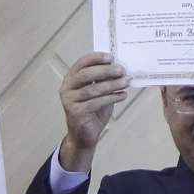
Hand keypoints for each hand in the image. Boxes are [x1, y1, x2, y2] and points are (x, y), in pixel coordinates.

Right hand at [58, 52, 129, 172]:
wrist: (84, 135)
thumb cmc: (92, 111)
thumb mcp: (99, 92)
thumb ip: (104, 80)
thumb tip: (119, 68)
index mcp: (71, 78)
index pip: (82, 63)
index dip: (96, 58)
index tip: (111, 57)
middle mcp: (67, 88)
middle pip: (86, 74)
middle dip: (106, 71)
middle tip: (121, 70)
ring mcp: (69, 100)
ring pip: (93, 89)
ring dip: (112, 84)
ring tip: (126, 82)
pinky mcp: (75, 112)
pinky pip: (96, 102)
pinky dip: (112, 98)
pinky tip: (122, 95)